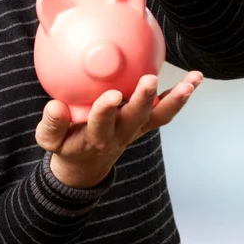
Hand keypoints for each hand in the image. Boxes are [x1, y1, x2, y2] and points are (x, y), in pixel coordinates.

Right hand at [35, 71, 202, 188]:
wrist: (86, 164)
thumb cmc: (66, 144)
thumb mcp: (50, 139)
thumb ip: (52, 124)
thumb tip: (55, 106)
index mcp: (95, 137)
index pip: (100, 124)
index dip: (106, 111)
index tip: (112, 96)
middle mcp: (121, 133)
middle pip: (136, 118)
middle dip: (144, 99)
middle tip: (149, 79)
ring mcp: (136, 128)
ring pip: (159, 116)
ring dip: (175, 100)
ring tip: (190, 82)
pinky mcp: (145, 123)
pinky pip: (165, 111)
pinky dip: (179, 97)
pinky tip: (194, 79)